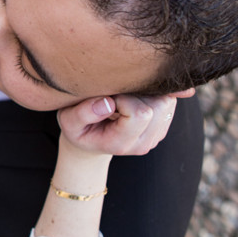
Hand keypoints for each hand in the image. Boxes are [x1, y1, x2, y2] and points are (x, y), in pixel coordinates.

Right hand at [57, 91, 182, 157]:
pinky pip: (168, 100)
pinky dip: (152, 93)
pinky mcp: (163, 125)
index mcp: (121, 144)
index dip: (124, 97)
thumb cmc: (79, 128)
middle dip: (137, 93)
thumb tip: (108, 102)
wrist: (91, 139)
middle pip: (158, 106)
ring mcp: (156, 136)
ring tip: (124, 96)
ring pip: (166, 101)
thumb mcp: (69, 121)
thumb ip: (83, 113)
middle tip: (116, 95)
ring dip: (146, 92)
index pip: (139, 114)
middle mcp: (144, 143)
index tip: (107, 96)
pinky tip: (133, 97)